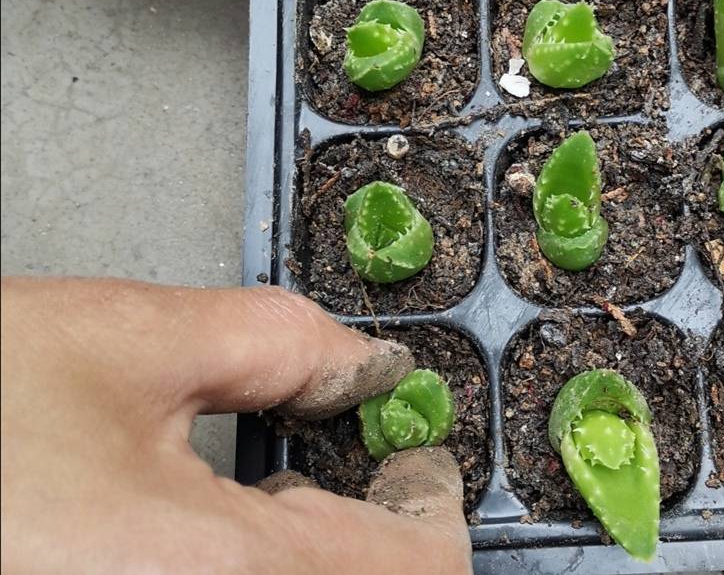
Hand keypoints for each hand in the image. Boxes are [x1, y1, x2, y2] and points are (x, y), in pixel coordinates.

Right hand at [0, 277, 473, 573]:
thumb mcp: (121, 340)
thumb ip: (275, 342)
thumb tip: (356, 363)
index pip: (416, 572)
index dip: (432, 504)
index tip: (413, 457)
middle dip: (373, 534)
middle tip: (351, 464)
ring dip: (314, 557)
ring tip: (267, 494)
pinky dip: (248, 570)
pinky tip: (191, 532)